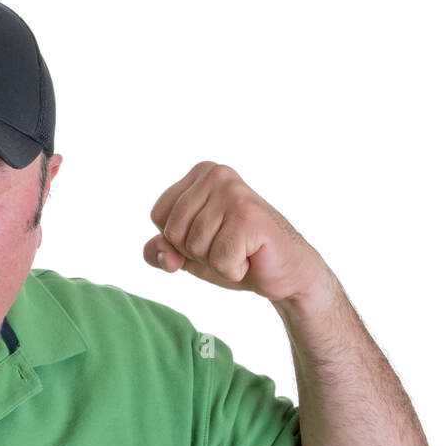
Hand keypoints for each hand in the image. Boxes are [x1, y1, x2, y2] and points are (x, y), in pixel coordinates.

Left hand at [143, 161, 325, 302]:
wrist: (286, 271)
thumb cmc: (237, 256)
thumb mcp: (188, 254)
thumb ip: (160, 251)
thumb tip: (163, 255)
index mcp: (200, 174)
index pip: (158, 216)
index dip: (178, 240)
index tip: (211, 237)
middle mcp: (216, 174)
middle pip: (173, 232)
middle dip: (197, 252)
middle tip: (228, 246)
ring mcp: (234, 193)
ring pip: (194, 246)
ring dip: (216, 261)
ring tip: (241, 250)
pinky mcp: (249, 216)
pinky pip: (218, 259)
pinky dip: (233, 270)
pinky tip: (252, 257)